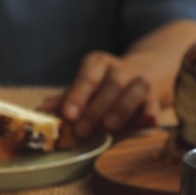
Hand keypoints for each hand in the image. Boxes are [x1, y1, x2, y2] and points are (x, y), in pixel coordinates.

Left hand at [38, 51, 159, 137]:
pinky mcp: (155, 96)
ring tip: (110, 126)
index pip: (87, 76)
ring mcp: (140, 81)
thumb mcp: (84, 89)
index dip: (78, 95)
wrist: (143, 74)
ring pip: (135, 89)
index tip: (68, 114)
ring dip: (122, 108)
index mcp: (98, 64)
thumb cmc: (105, 86)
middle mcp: (120, 69)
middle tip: (82, 130)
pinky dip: (151, 111)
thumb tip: (40, 111)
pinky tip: (148, 120)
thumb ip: (66, 99)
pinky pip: (154, 103)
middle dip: (96, 108)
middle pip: (111, 85)